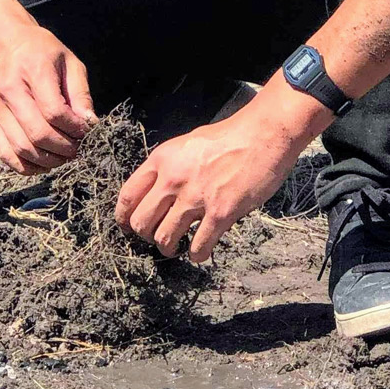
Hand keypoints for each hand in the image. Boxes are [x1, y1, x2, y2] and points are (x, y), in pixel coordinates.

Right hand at [0, 13, 93, 174]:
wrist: (3, 44)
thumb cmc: (42, 52)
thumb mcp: (70, 62)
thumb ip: (81, 94)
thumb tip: (90, 124)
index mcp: (33, 71)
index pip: (54, 111)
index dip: (75, 128)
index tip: (87, 131)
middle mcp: (11, 91)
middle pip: (37, 133)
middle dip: (64, 148)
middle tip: (78, 149)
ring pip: (22, 148)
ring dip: (48, 160)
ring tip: (64, 156)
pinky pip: (6, 154)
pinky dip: (26, 167)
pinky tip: (44, 163)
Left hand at [113, 92, 319, 262]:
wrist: (265, 134)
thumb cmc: (231, 136)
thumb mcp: (188, 144)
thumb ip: (171, 166)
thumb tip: (160, 188)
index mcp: (162, 160)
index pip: (128, 196)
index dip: (124, 217)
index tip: (129, 226)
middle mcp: (173, 180)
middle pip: (141, 222)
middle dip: (146, 235)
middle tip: (158, 236)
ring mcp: (196, 198)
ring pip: (164, 239)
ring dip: (168, 248)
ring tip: (177, 247)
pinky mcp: (220, 213)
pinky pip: (199, 246)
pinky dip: (197, 255)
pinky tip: (200, 252)